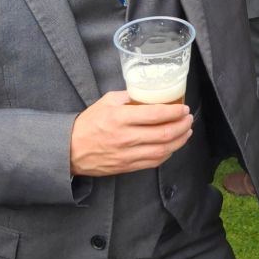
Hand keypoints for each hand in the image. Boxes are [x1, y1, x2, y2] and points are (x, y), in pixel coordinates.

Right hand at [70, 91, 192, 176]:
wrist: (70, 150)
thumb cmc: (88, 123)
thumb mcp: (107, 101)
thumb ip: (129, 96)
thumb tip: (150, 92)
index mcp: (120, 117)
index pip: (155, 114)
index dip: (175, 111)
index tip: (184, 108)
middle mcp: (126, 137)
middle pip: (164, 133)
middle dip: (182, 126)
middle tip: (189, 119)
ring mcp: (127, 154)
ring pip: (162, 150)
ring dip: (180, 141)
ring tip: (187, 132)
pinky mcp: (127, 167)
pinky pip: (153, 162)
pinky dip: (167, 154)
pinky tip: (173, 146)